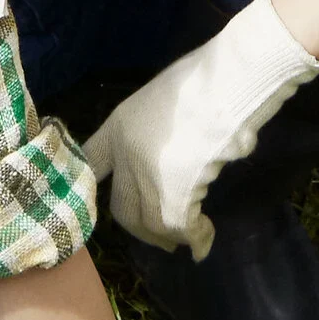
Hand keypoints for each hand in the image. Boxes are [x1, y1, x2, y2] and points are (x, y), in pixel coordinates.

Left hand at [82, 0, 318, 257]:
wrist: (229, 80)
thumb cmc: (207, 78)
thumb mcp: (166, 96)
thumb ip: (158, 129)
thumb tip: (176, 154)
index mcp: (119, 125)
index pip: (90, 160)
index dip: (89, 184)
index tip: (97, 202)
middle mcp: (125, 153)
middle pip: (122, 208)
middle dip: (142, 229)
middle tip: (163, 239)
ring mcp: (146, 174)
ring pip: (150, 223)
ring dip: (170, 237)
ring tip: (189, 241)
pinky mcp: (174, 193)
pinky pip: (180, 227)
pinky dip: (195, 238)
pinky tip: (203, 241)